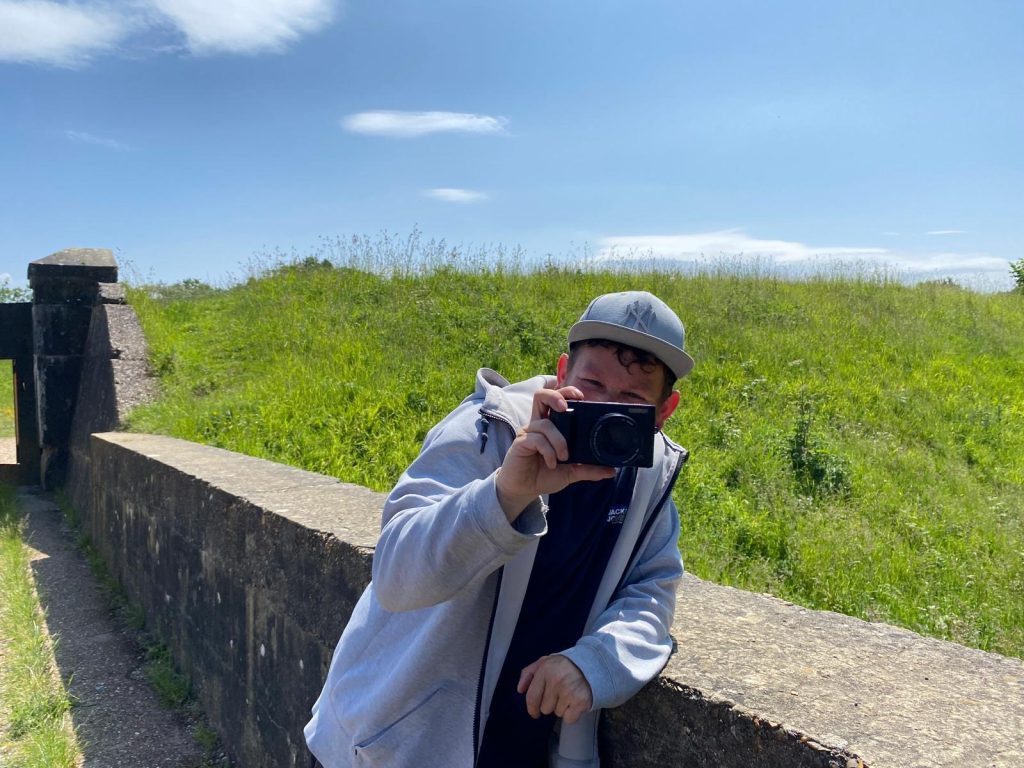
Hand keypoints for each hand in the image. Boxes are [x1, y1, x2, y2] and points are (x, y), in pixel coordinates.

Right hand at [495, 386, 614, 521]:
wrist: (523, 490)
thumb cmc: (544, 475)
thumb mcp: (570, 472)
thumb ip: (588, 469)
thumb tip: (611, 471)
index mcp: (549, 426)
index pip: (555, 400)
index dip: (566, 393)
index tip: (581, 397)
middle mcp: (537, 425)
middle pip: (541, 396)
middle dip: (555, 396)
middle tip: (566, 407)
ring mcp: (528, 433)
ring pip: (545, 424)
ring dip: (559, 440)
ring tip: (563, 457)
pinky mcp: (521, 443)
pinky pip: (537, 440)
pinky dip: (548, 451)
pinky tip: (552, 463)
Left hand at [518, 655, 592, 724]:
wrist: (593, 663)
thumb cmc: (565, 665)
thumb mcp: (545, 662)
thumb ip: (528, 673)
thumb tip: (520, 690)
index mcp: (545, 670)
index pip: (532, 697)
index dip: (531, 708)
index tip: (534, 713)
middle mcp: (556, 681)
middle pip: (544, 708)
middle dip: (550, 704)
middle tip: (559, 693)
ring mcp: (568, 691)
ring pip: (557, 713)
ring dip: (562, 707)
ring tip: (569, 694)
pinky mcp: (580, 702)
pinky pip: (569, 719)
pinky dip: (572, 714)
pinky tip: (575, 702)